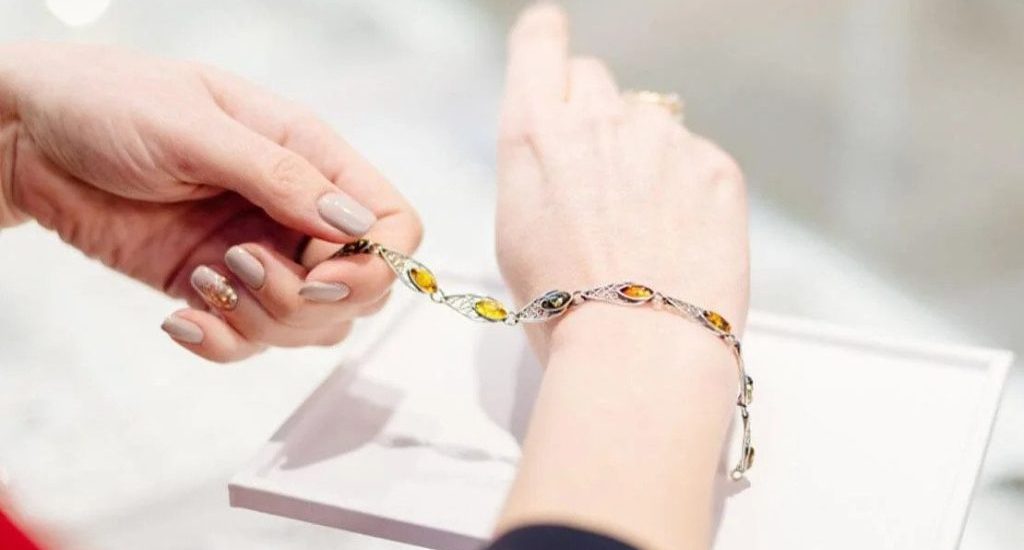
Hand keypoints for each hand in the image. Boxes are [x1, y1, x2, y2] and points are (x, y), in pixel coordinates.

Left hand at [0, 43, 420, 361]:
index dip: (377, 262)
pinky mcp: (214, 288)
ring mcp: (258, 253)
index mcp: (308, 156)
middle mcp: (293, 210)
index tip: (322, 273)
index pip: (391, 223)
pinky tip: (180, 316)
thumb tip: (353, 225)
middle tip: (242, 266)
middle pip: (359, 288)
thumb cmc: (109, 102)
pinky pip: (247, 341)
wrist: (27, 138)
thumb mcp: (194, 128)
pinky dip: (222, 342)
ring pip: (310, 324)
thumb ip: (277, 176)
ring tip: (206, 279)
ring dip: (262, 321)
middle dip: (309, 299)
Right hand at [495, 6, 748, 351]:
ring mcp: (664, 138)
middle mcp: (600, 116)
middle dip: (593, 115)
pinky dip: (687, 189)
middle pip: (597, 80)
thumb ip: (537, 169)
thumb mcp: (515, 231)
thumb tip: (561, 157)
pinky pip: (695, 159)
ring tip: (643, 229)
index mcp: (535, 130)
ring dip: (644, 157)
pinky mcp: (716, 166)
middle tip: (598, 180)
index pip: (540, 40)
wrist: (639, 349)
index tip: (552, 49)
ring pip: (650, 124)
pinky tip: (679, 240)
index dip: (546, 41)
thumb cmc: (563, 307)